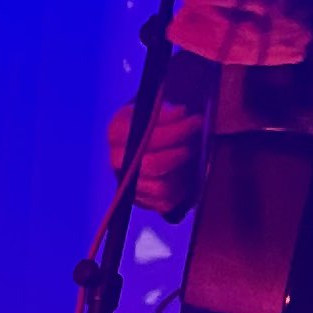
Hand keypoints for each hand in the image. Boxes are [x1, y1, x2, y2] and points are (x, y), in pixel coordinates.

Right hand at [109, 97, 205, 217]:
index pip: (148, 136)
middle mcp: (117, 160)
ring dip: (179, 175)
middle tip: (192, 147)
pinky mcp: (138, 199)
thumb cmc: (147, 122)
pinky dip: (178, 192)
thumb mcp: (152, 109)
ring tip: (189, 163)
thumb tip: (181, 113)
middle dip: (177, 156)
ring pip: (160, 187)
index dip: (175, 131)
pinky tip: (185, 179)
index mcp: (117, 132)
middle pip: (153, 164)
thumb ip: (166, 112)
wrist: (137, 139)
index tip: (196, 122)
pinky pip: (163, 203)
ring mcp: (126, 182)